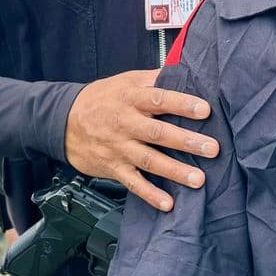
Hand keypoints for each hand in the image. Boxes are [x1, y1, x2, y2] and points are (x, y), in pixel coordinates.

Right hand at [64, 70, 218, 210]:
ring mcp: (119, 148)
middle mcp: (125, 123)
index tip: (205, 110)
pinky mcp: (113, 168)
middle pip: (158, 133)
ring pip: (150, 160)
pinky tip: (168, 204)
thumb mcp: (125, 80)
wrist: (64, 121)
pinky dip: (150, 195)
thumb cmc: (102, 98)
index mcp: (130, 98)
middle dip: (186, 141)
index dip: (182, 104)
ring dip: (175, 171)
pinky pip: (133, 183)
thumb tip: (182, 71)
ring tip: (199, 179)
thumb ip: (153, 78)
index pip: (159, 99)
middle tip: (211, 148)